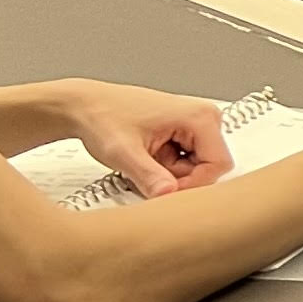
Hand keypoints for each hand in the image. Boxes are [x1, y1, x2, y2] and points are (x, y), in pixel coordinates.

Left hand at [57, 81, 233, 197]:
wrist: (83, 107)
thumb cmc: (101, 117)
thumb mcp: (123, 153)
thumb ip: (149, 176)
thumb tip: (169, 195)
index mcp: (199, 116)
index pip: (219, 165)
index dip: (192, 184)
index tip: (164, 187)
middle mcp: (203, 116)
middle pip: (208, 167)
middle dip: (178, 178)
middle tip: (147, 170)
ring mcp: (194, 123)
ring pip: (196, 167)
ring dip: (169, 173)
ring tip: (143, 160)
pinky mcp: (184, 130)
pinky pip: (186, 161)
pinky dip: (165, 167)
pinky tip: (146, 157)